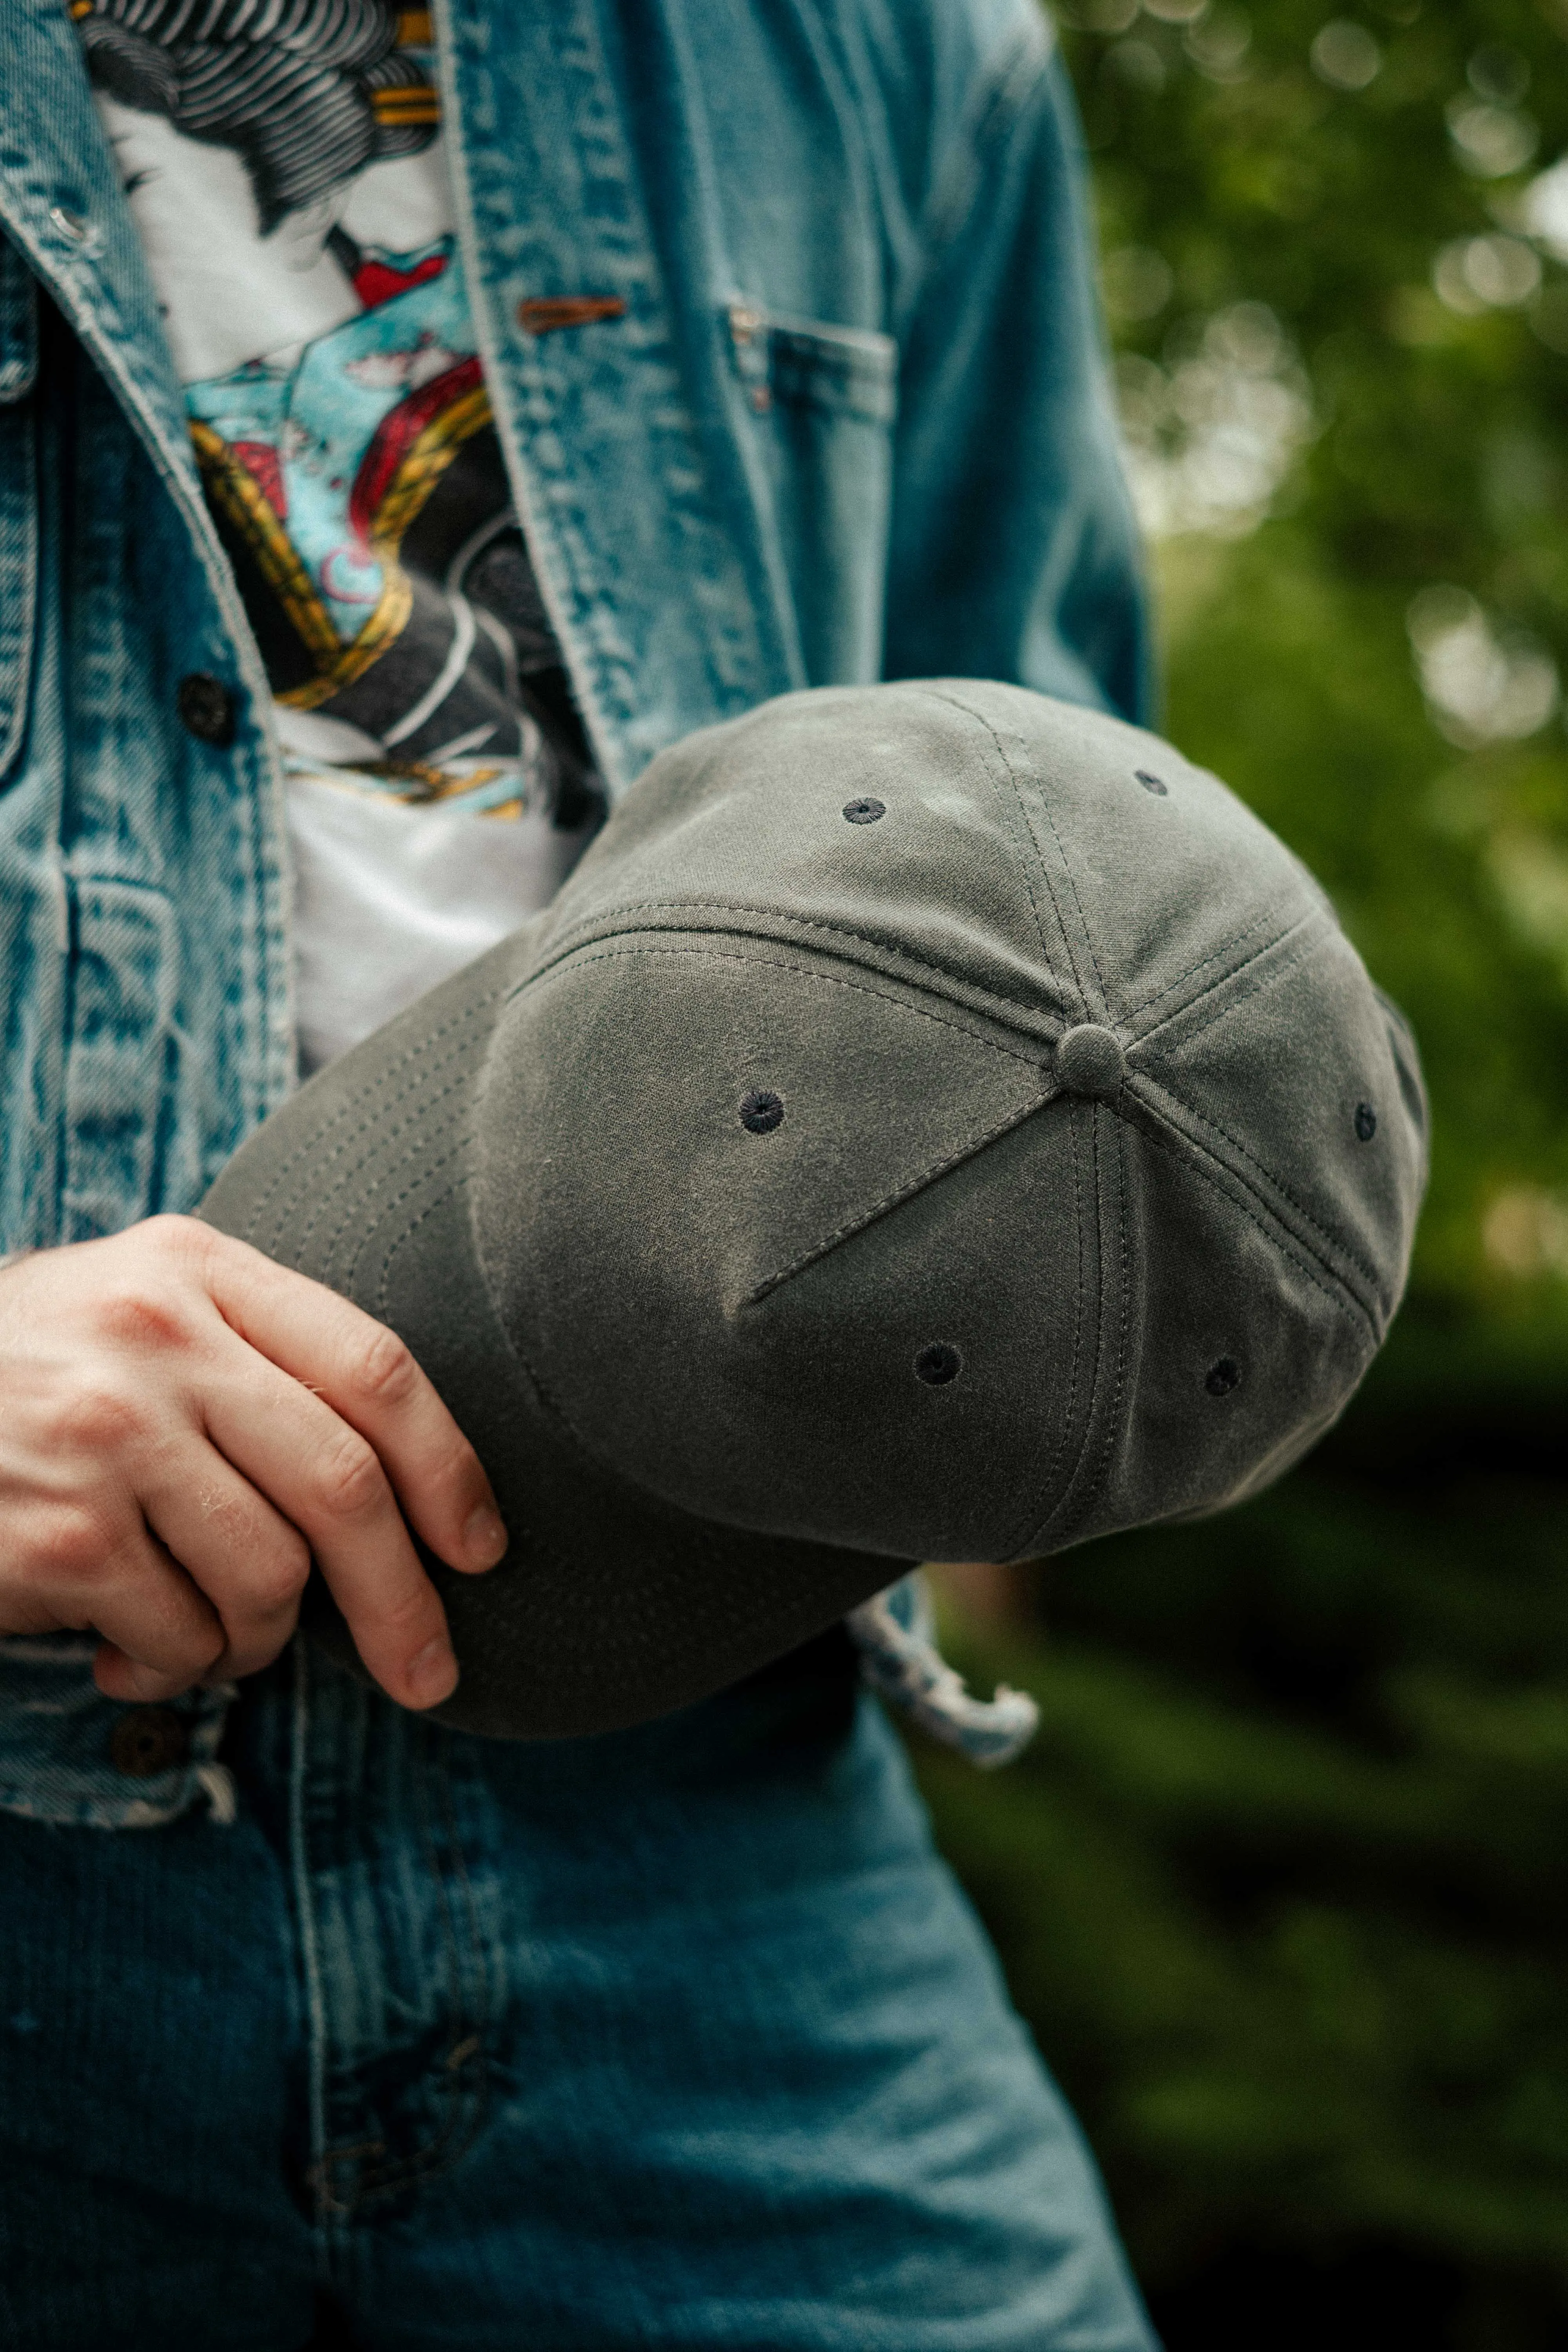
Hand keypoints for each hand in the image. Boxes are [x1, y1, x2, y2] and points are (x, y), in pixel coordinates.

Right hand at [0, 1217, 504, 1709]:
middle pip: (346, 1486)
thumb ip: (259, 1360)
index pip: (375, 1368)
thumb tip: (409, 1489)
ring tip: (207, 1634)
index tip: (481, 1547)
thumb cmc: (29, 1378)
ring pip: (270, 1577)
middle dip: (404, 1599)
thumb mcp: (140, 1314)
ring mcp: (108, 1433)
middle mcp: (159, 1338)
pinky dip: (176, 1667)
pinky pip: (184, 1635)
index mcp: (198, 1269)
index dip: (451, 1469)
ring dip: (259, 1639)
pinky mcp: (64, 1533)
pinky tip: (128, 1652)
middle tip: (429, 1673)